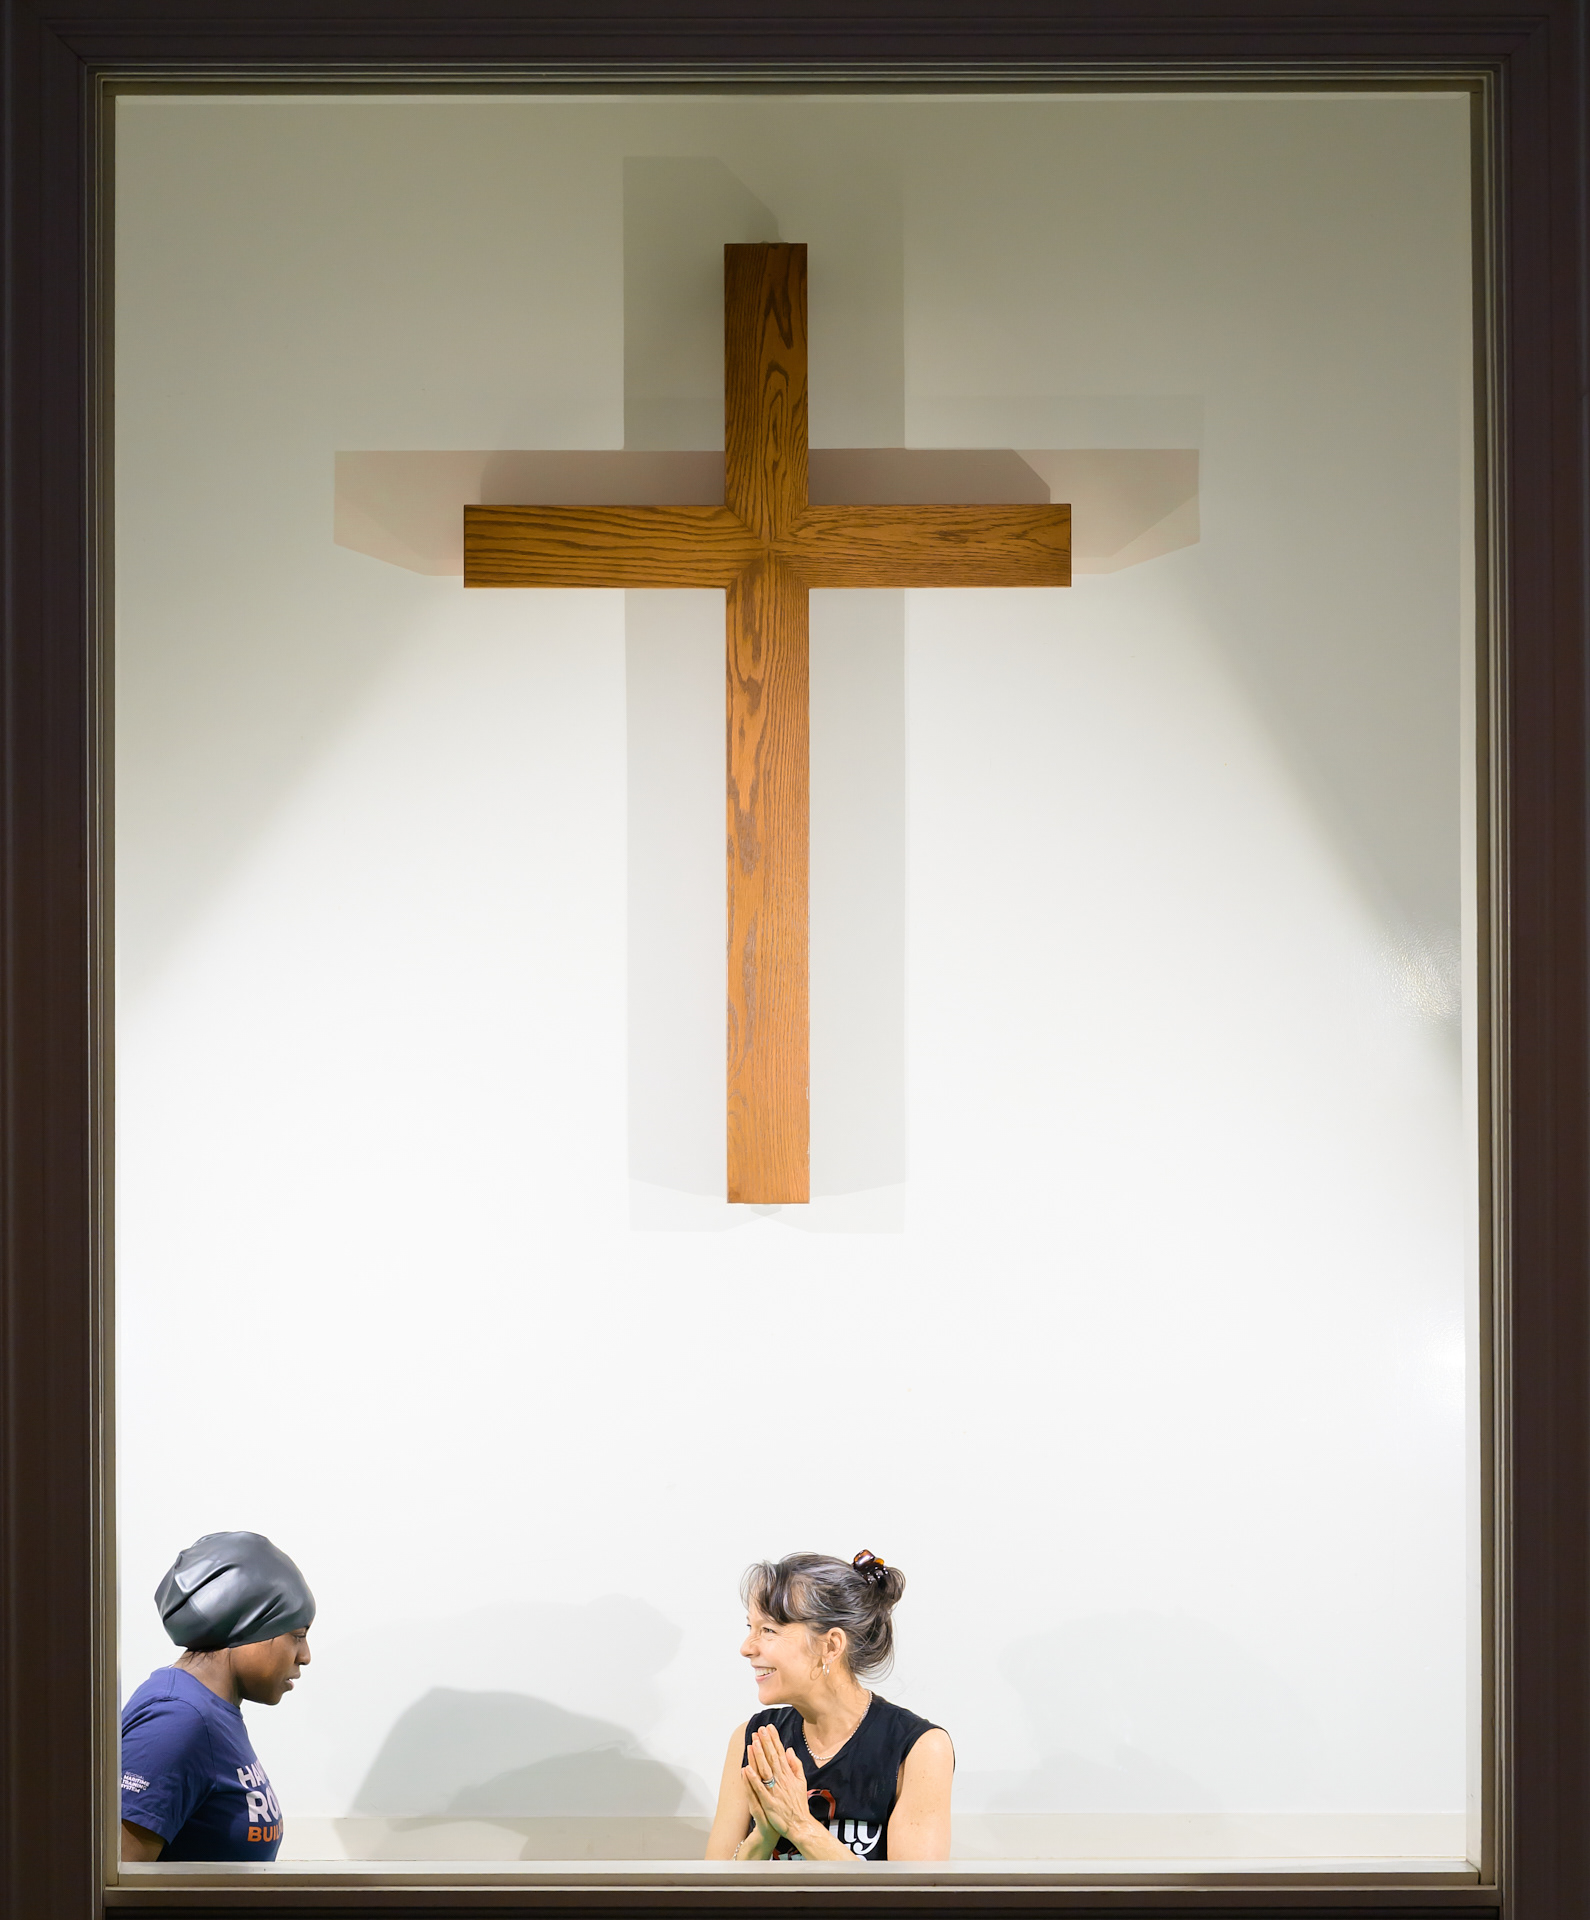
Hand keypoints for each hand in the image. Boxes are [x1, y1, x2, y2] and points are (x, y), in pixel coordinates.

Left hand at [743, 1724, 815, 1846]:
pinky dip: (753, 1779)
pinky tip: (746, 1769)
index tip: (769, 1727)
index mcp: (789, 1775)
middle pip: (772, 1759)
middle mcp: (782, 1781)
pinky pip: (759, 1790)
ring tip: (753, 1742)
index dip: (774, 1740)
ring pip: (765, 1771)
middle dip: (766, 1743)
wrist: (800, 1826)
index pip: (780, 1753)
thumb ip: (796, 1765)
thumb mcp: (801, 1782)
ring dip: (759, 1756)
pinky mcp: (769, 1803)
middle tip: (760, 1729)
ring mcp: (775, 1792)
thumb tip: (789, 1750)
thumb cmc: (799, 1805)